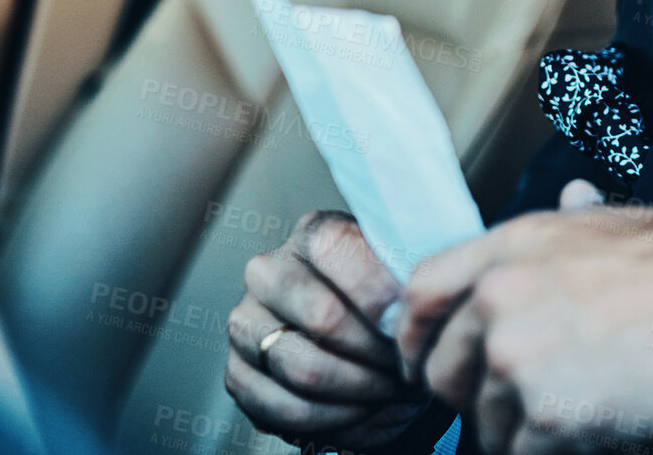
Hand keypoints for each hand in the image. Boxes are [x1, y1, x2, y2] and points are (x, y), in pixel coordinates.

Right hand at [226, 211, 430, 447]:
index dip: (378, 288)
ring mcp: (246, 323)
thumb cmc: (391, 309)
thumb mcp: (405, 278)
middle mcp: (268, 272)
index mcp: (313, 234)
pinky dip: (335, 417)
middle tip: (409, 365)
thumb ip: (407, 274)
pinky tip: (364, 409)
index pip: (334, 246)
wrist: (369, 352)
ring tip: (394, 389)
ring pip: (304, 367)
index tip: (411, 318)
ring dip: (361, 388)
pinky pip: (286, 407)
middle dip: (376, 350)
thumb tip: (415, 294)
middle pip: (323, 315)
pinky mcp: (237, 373)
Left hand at [395, 184, 652, 453]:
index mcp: (512, 244)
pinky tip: (600, 429)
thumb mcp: (621, 220)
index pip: (419, 293)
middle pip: (439, 369)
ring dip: (523, 428)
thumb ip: (576, 221)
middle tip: (522, 399)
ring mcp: (518, 358)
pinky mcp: (547, 415)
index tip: (430, 358)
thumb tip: (573, 198)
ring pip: (484, 423)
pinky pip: (522, 454)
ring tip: (583, 410)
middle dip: (472, 393)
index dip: (418, 334)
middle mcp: (500, 297)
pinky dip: (555, 452)